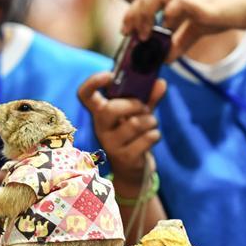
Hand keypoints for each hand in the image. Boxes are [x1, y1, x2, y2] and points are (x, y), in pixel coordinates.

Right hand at [77, 72, 164, 189]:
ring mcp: (111, 144)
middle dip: (134, 105)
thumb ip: (148, 98)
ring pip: (134, 124)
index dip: (93, 82)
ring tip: (151, 124)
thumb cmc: (133, 135)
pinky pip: (145, 139)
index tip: (109, 75)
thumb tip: (161, 83)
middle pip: (110, 109)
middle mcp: (101, 128)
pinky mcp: (125, 157)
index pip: (84, 94)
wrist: (132, 169)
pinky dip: (155, 135)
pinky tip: (153, 137)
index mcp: (100, 113)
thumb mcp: (138, 114)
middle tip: (144, 108)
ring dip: (150, 121)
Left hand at [122, 0, 245, 61]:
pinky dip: (170, 15)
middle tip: (131, 34)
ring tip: (147, 34)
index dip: (133, 13)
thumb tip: (165, 58)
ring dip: (147, 14)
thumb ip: (180, 42)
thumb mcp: (196, 29)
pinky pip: (178, 3)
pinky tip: (169, 29)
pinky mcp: (201, 1)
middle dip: (134, 15)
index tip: (127, 31)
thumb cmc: (223, 13)